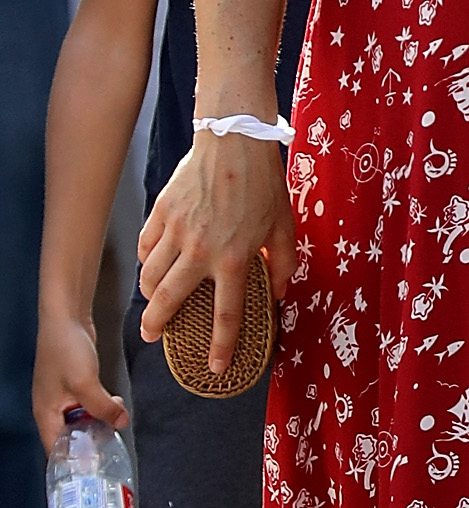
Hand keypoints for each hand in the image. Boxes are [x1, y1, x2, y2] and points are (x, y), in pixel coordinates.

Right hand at [33, 311, 127, 454]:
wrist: (66, 316)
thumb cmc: (65, 347)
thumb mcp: (85, 383)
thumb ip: (102, 407)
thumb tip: (120, 422)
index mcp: (45, 413)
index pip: (54, 450)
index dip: (72, 462)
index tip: (91, 470)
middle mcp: (51, 408)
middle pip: (69, 437)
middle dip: (89, 443)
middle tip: (110, 450)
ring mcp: (62, 396)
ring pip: (81, 420)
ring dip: (99, 422)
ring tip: (115, 424)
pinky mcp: (74, 384)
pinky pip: (87, 404)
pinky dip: (100, 407)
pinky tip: (115, 404)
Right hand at [137, 131, 296, 370]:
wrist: (235, 140)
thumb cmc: (263, 184)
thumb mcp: (284, 227)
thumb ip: (284, 265)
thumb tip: (279, 294)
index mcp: (235, 260)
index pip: (226, 314)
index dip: (221, 346)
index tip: (215, 367)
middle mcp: (200, 251)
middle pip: (169, 300)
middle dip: (157, 325)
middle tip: (152, 337)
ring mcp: (176, 231)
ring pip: (150, 275)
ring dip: (148, 294)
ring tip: (151, 302)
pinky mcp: (161, 212)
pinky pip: (145, 246)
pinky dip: (145, 260)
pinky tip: (150, 264)